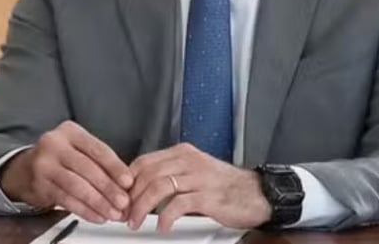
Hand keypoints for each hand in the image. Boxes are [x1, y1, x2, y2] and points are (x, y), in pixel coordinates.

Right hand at [0, 121, 132, 223]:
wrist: (25, 169)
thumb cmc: (60, 159)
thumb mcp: (78, 150)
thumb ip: (99, 162)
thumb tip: (125, 184)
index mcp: (70, 132)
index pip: (97, 149)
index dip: (115, 167)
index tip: (128, 182)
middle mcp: (54, 144)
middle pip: (87, 168)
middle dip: (108, 188)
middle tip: (123, 202)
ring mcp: (44, 164)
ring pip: (77, 186)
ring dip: (98, 202)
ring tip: (112, 213)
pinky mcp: (40, 184)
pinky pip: (67, 200)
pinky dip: (84, 210)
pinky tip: (97, 216)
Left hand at [127, 143, 270, 231]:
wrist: (259, 194)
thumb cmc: (224, 186)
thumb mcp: (194, 173)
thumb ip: (170, 175)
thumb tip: (141, 189)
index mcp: (182, 153)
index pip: (144, 162)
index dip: (127, 181)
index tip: (120, 197)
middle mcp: (189, 161)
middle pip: (147, 174)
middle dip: (131, 196)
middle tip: (124, 213)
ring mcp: (199, 177)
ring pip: (159, 188)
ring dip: (142, 207)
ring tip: (136, 222)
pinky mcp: (209, 196)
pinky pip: (179, 204)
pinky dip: (166, 216)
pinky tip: (162, 226)